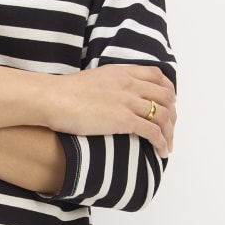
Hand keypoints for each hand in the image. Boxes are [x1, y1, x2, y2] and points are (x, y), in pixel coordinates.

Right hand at [50, 65, 176, 156]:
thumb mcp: (93, 79)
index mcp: (122, 72)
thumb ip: (110, 83)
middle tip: (170, 128)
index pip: (157, 76)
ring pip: (163, 116)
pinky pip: (153, 132)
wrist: (52, 98)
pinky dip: (161, 143)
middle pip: (165, 97)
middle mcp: (129, 84)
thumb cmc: (64, 92)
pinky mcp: (124, 120)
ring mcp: (128, 101)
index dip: (168, 91)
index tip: (169, 103)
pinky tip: (161, 151)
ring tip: (168, 145)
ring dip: (170, 132)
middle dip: (172, 114)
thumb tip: (112, 95)